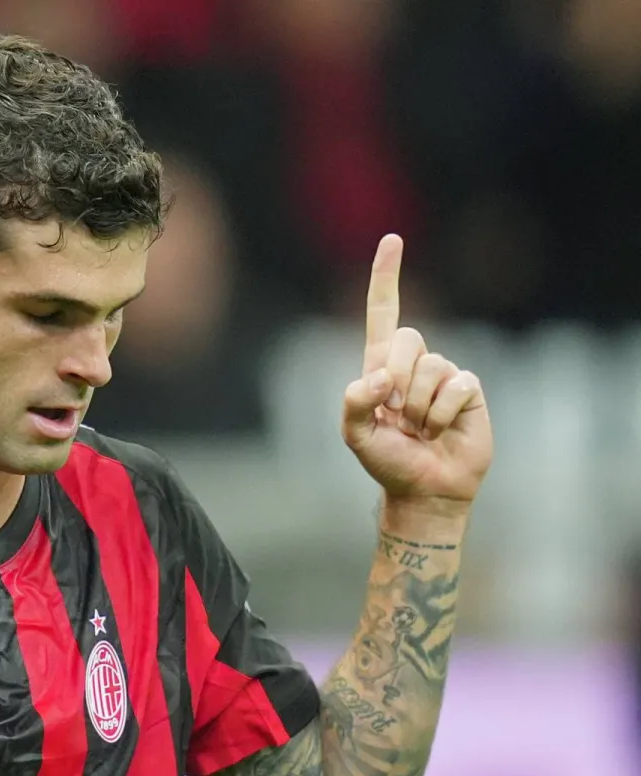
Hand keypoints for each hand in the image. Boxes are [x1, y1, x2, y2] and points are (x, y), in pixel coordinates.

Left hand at [341, 235, 491, 506]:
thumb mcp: (355, 435)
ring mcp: (443, 375)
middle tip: (396, 414)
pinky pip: (457, 385)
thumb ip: (354, 403)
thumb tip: (379, 377)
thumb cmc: (387, 461)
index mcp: (380, 366)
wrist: (425, 488)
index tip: (392, 239)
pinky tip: (441, 431)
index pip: (383, 312)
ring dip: (419, 405)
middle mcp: (413, 364)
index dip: (386, 277)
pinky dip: (443, 412)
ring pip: (431, 366)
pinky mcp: (469, 390)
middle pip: (406, 337)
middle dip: (396, 377)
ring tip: (419, 429)